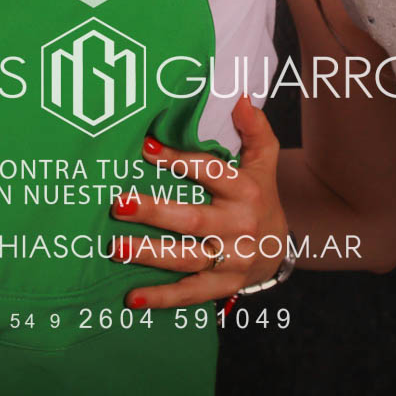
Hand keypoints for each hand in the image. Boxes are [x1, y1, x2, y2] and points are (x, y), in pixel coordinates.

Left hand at [109, 96, 286, 308]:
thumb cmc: (259, 193)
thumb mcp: (263, 159)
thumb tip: (237, 97)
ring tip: (115, 248)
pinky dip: (162, 298)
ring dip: (149, 255)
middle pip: (193, 220)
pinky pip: (191, 294)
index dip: (179, 161)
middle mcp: (239, 226)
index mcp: (246, 190)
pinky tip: (133, 298)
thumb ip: (253, 128)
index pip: (211, 172)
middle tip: (118, 204)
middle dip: (154, 212)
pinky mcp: (224, 286)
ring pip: (187, 258)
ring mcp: (232, 260)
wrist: (279, 246)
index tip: (145, 148)